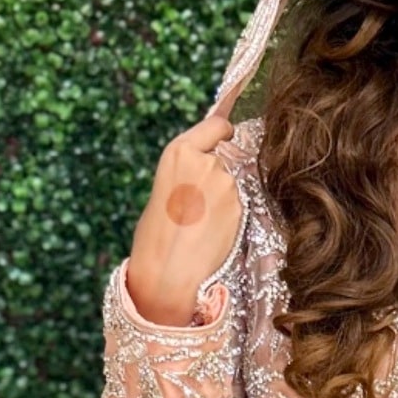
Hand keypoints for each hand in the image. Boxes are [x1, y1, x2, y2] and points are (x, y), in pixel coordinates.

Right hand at [126, 113, 242, 326]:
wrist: (168, 272)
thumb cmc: (156, 235)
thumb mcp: (164, 186)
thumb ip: (188, 169)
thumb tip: (209, 166)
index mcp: (180, 151)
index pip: (218, 125)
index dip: (222, 134)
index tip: (223, 141)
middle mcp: (207, 161)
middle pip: (227, 156)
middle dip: (219, 172)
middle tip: (200, 201)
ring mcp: (227, 184)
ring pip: (234, 182)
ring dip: (225, 196)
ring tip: (203, 222)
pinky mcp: (241, 207)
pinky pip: (240, 203)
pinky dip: (231, 214)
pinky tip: (214, 231)